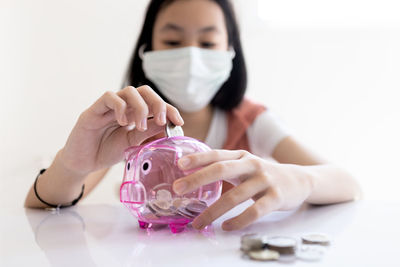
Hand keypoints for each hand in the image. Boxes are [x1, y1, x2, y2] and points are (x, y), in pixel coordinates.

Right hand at [60, 85, 182, 174]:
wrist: (84, 162)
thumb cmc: (108, 151)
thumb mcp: (133, 144)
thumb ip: (148, 133)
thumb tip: (168, 124)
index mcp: (135, 113)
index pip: (156, 104)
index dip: (169, 109)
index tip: (179, 122)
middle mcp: (124, 106)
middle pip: (145, 91)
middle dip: (158, 104)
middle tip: (163, 121)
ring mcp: (109, 106)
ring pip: (129, 91)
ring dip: (141, 107)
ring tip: (140, 126)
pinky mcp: (94, 110)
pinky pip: (109, 97)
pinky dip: (120, 107)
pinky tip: (123, 123)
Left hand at [172, 150, 313, 230]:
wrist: (299, 180)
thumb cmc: (264, 174)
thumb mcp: (246, 164)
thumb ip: (225, 166)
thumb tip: (193, 172)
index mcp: (242, 156)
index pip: (217, 154)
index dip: (198, 158)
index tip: (179, 165)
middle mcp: (252, 165)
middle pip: (222, 169)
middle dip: (198, 179)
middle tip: (178, 188)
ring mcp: (265, 180)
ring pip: (235, 196)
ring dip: (213, 211)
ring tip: (198, 222)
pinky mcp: (276, 197)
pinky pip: (255, 211)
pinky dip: (239, 220)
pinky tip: (227, 227)